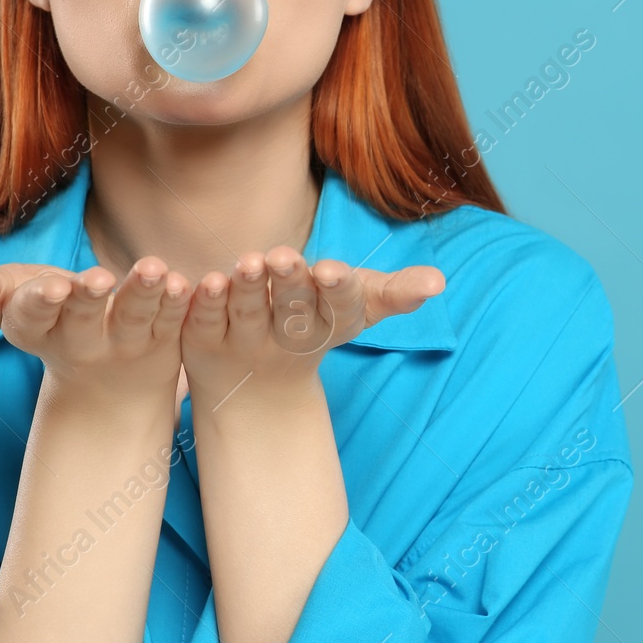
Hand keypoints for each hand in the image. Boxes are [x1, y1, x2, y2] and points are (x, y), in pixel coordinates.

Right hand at [0, 249, 192, 410]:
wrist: (105, 388)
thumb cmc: (49, 321)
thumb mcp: (13, 308)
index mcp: (35, 329)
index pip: (31, 317)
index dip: (40, 302)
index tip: (52, 286)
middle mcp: (78, 341)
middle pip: (81, 319)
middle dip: (87, 298)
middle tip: (97, 278)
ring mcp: (121, 343)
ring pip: (131, 319)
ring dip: (142, 293)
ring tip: (153, 269)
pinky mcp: (160, 341)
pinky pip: (170, 322)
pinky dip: (177, 304)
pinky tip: (184, 283)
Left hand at [180, 246, 444, 413]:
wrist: (256, 387)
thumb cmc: (317, 322)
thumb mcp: (357, 309)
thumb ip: (396, 293)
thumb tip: (439, 282)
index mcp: (328, 326)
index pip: (338, 310)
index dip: (335, 292)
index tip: (333, 270)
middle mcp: (287, 338)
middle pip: (291, 311)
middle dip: (290, 284)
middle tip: (284, 255)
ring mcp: (244, 342)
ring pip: (246, 314)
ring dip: (248, 288)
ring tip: (250, 260)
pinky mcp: (203, 342)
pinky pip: (202, 322)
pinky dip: (204, 303)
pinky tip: (205, 280)